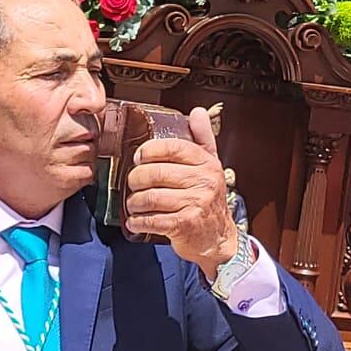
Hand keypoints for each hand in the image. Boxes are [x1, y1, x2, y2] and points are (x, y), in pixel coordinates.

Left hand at [125, 106, 236, 277]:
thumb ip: (202, 139)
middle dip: (136, 179)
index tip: (139, 157)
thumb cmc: (208, 200)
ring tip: (133, 204)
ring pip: (151, 197)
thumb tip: (198, 111)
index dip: (150, 150)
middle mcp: (204, 182)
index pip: (173, 148)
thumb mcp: (210, 166)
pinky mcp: (186, 225)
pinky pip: (153, 220)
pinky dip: (138, 221)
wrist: (219, 238)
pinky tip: (135, 221)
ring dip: (135, 202)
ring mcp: (196, 204)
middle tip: (132, 184)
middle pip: (157, 173)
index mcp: (207, 164)